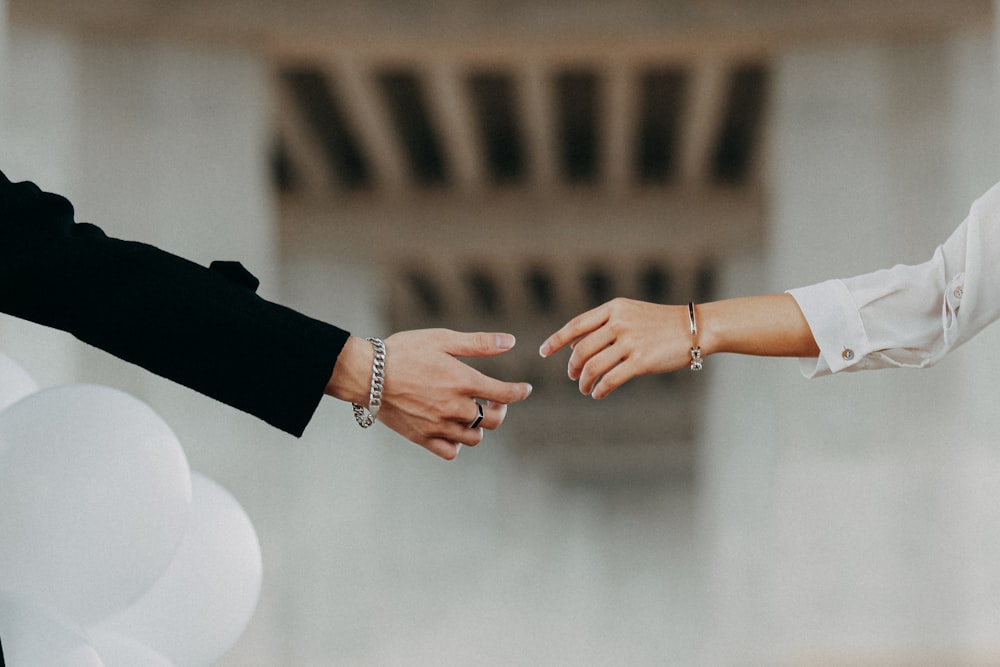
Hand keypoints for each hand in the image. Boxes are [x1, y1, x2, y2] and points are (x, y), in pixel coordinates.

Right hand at [329, 329, 531, 458]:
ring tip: (470, 412)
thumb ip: (478, 343)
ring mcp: (438, 425)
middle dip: (499, 409)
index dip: (519, 392)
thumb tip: (511, 342)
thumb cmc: (404, 351)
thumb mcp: (442, 339)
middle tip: (492, 400)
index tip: (524, 389)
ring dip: (478, 426)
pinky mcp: (422, 438)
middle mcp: (454, 407)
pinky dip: (456, 443)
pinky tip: (452, 429)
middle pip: (493, 420)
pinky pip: (450, 451)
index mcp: (462, 381)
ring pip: (474, 438)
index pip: (504, 394)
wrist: (367, 374)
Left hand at [539, 298, 691, 398]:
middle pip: (581, 350)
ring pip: (593, 367)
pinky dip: (600, 389)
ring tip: (584, 388)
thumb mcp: (630, 314)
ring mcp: (630, 342)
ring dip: (584, 381)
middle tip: (572, 376)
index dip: (556, 339)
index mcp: (613, 309)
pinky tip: (598, 394)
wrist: (695, 328)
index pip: (576, 325)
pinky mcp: (641, 361)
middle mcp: (619, 323)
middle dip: (572, 366)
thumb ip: (603, 326)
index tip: (544, 352)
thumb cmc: (661, 323)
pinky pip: (611, 380)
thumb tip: (574, 345)